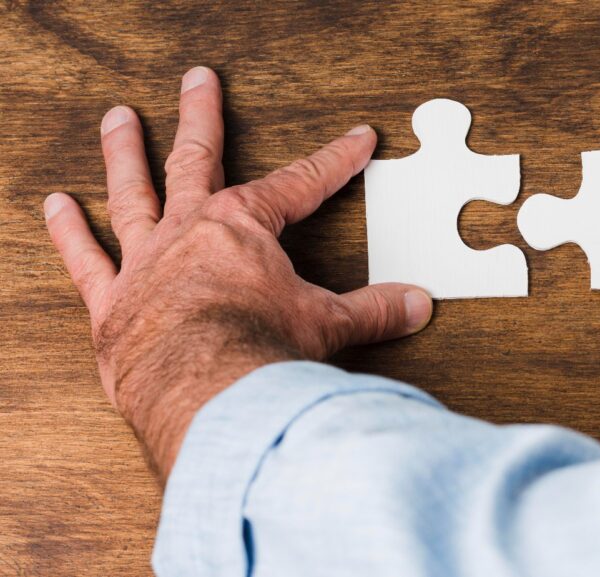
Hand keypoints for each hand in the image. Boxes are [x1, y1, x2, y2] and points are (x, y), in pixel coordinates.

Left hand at [44, 66, 432, 479]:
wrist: (207, 392)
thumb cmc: (260, 353)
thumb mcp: (328, 325)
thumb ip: (372, 311)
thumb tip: (414, 305)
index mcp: (244, 229)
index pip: (301, 183)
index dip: (334, 160)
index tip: (355, 139)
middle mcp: (190, 232)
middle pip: (197, 159)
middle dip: (203, 116)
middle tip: (199, 81)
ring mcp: (147, 262)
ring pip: (133, 193)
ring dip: (126, 152)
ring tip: (119, 119)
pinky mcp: (112, 302)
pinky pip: (86, 259)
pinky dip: (70, 232)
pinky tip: (57, 205)